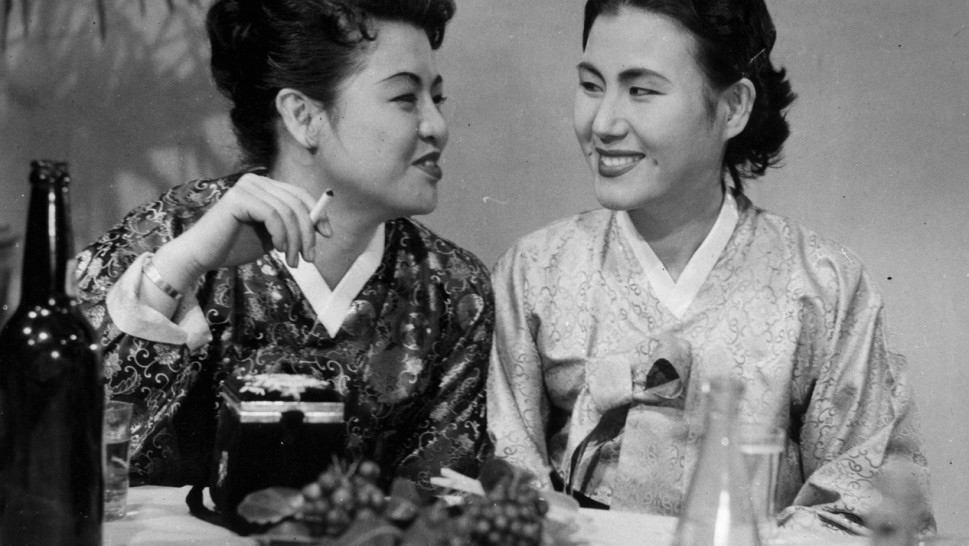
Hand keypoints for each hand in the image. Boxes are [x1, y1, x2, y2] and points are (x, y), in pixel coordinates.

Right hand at [153, 173, 320, 292]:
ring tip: (294, 261)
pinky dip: (281, 235)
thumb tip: (322, 224)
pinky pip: (273, 215)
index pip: (299, 194)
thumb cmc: (235, 246)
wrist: (202, 256)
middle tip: (310, 258)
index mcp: (265, 186)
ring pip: (288, 212)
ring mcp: (247, 187)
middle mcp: (256, 181)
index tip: (327, 235)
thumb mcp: (272, 235)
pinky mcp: (239, 197)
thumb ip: (291, 226)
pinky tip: (278, 250)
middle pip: (297, 203)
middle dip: (308, 233)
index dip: (317, 213)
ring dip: (295, 240)